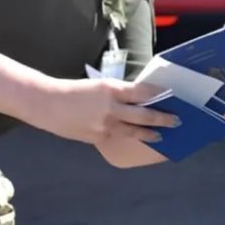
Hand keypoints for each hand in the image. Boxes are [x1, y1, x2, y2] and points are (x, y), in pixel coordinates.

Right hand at [26, 77, 177, 145]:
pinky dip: (128, 137)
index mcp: (111, 89)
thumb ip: (119, 94)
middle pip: (144, 115)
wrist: (47, 104)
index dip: (159, 95)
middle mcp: (111, 107)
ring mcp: (105, 125)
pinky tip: (137, 138)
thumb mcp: (99, 86)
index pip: (143, 92)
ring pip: (134, 131)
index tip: (172, 96)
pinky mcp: (98, 137)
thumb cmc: (75, 91)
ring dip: (150, 133)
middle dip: (163, 118)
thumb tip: (140, 100)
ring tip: (161, 135)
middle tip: (176, 120)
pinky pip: (118, 137)